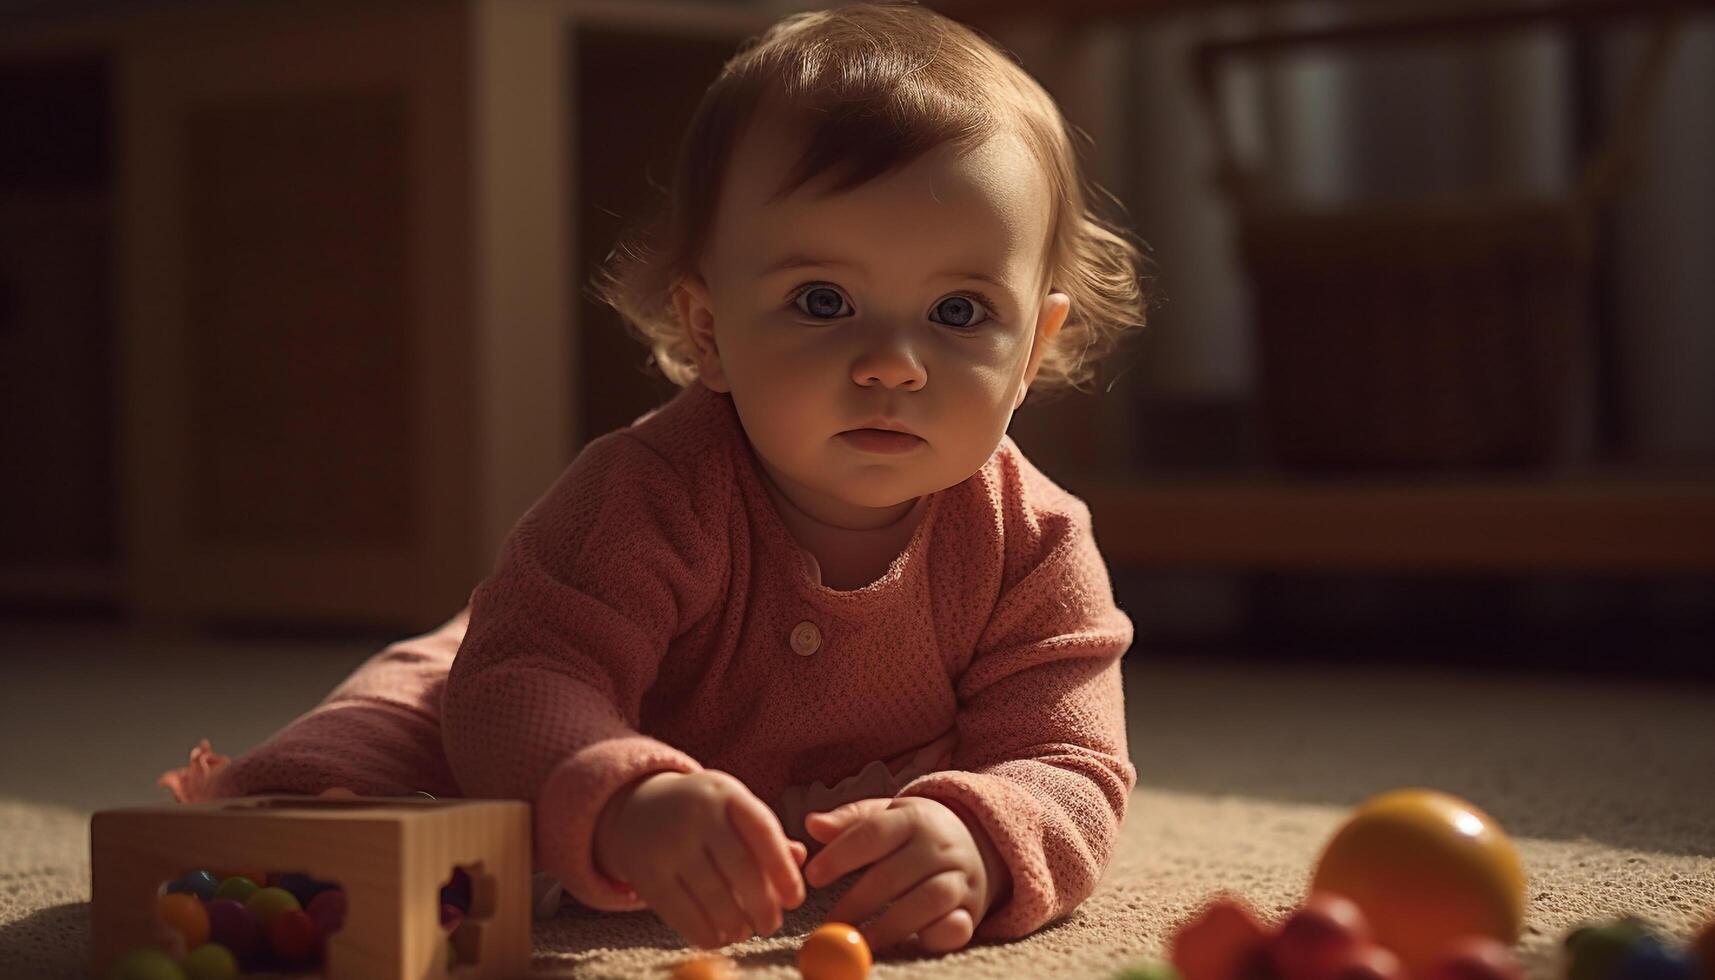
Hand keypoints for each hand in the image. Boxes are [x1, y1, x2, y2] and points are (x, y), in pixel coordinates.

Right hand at [594, 770, 807, 948]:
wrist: (638, 805)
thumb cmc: (703, 813)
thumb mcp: (733, 809)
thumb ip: (766, 836)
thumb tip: (799, 860)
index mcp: (727, 793)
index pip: (763, 831)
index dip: (783, 870)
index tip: (795, 900)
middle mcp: (697, 813)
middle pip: (739, 865)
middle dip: (762, 903)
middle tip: (772, 924)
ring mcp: (668, 842)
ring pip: (711, 893)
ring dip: (735, 922)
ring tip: (745, 931)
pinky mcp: (646, 872)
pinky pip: (679, 910)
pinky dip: (703, 931)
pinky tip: (718, 939)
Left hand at [801, 796, 1006, 953]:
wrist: (977, 839)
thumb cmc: (914, 832)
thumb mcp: (886, 816)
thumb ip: (849, 821)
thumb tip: (812, 824)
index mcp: (913, 817)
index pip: (873, 834)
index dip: (841, 856)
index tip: (812, 876)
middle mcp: (940, 846)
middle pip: (894, 875)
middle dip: (855, 903)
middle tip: (826, 926)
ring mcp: (959, 877)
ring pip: (925, 902)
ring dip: (886, 927)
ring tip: (855, 942)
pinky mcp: (970, 909)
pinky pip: (955, 925)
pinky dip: (934, 935)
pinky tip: (907, 945)